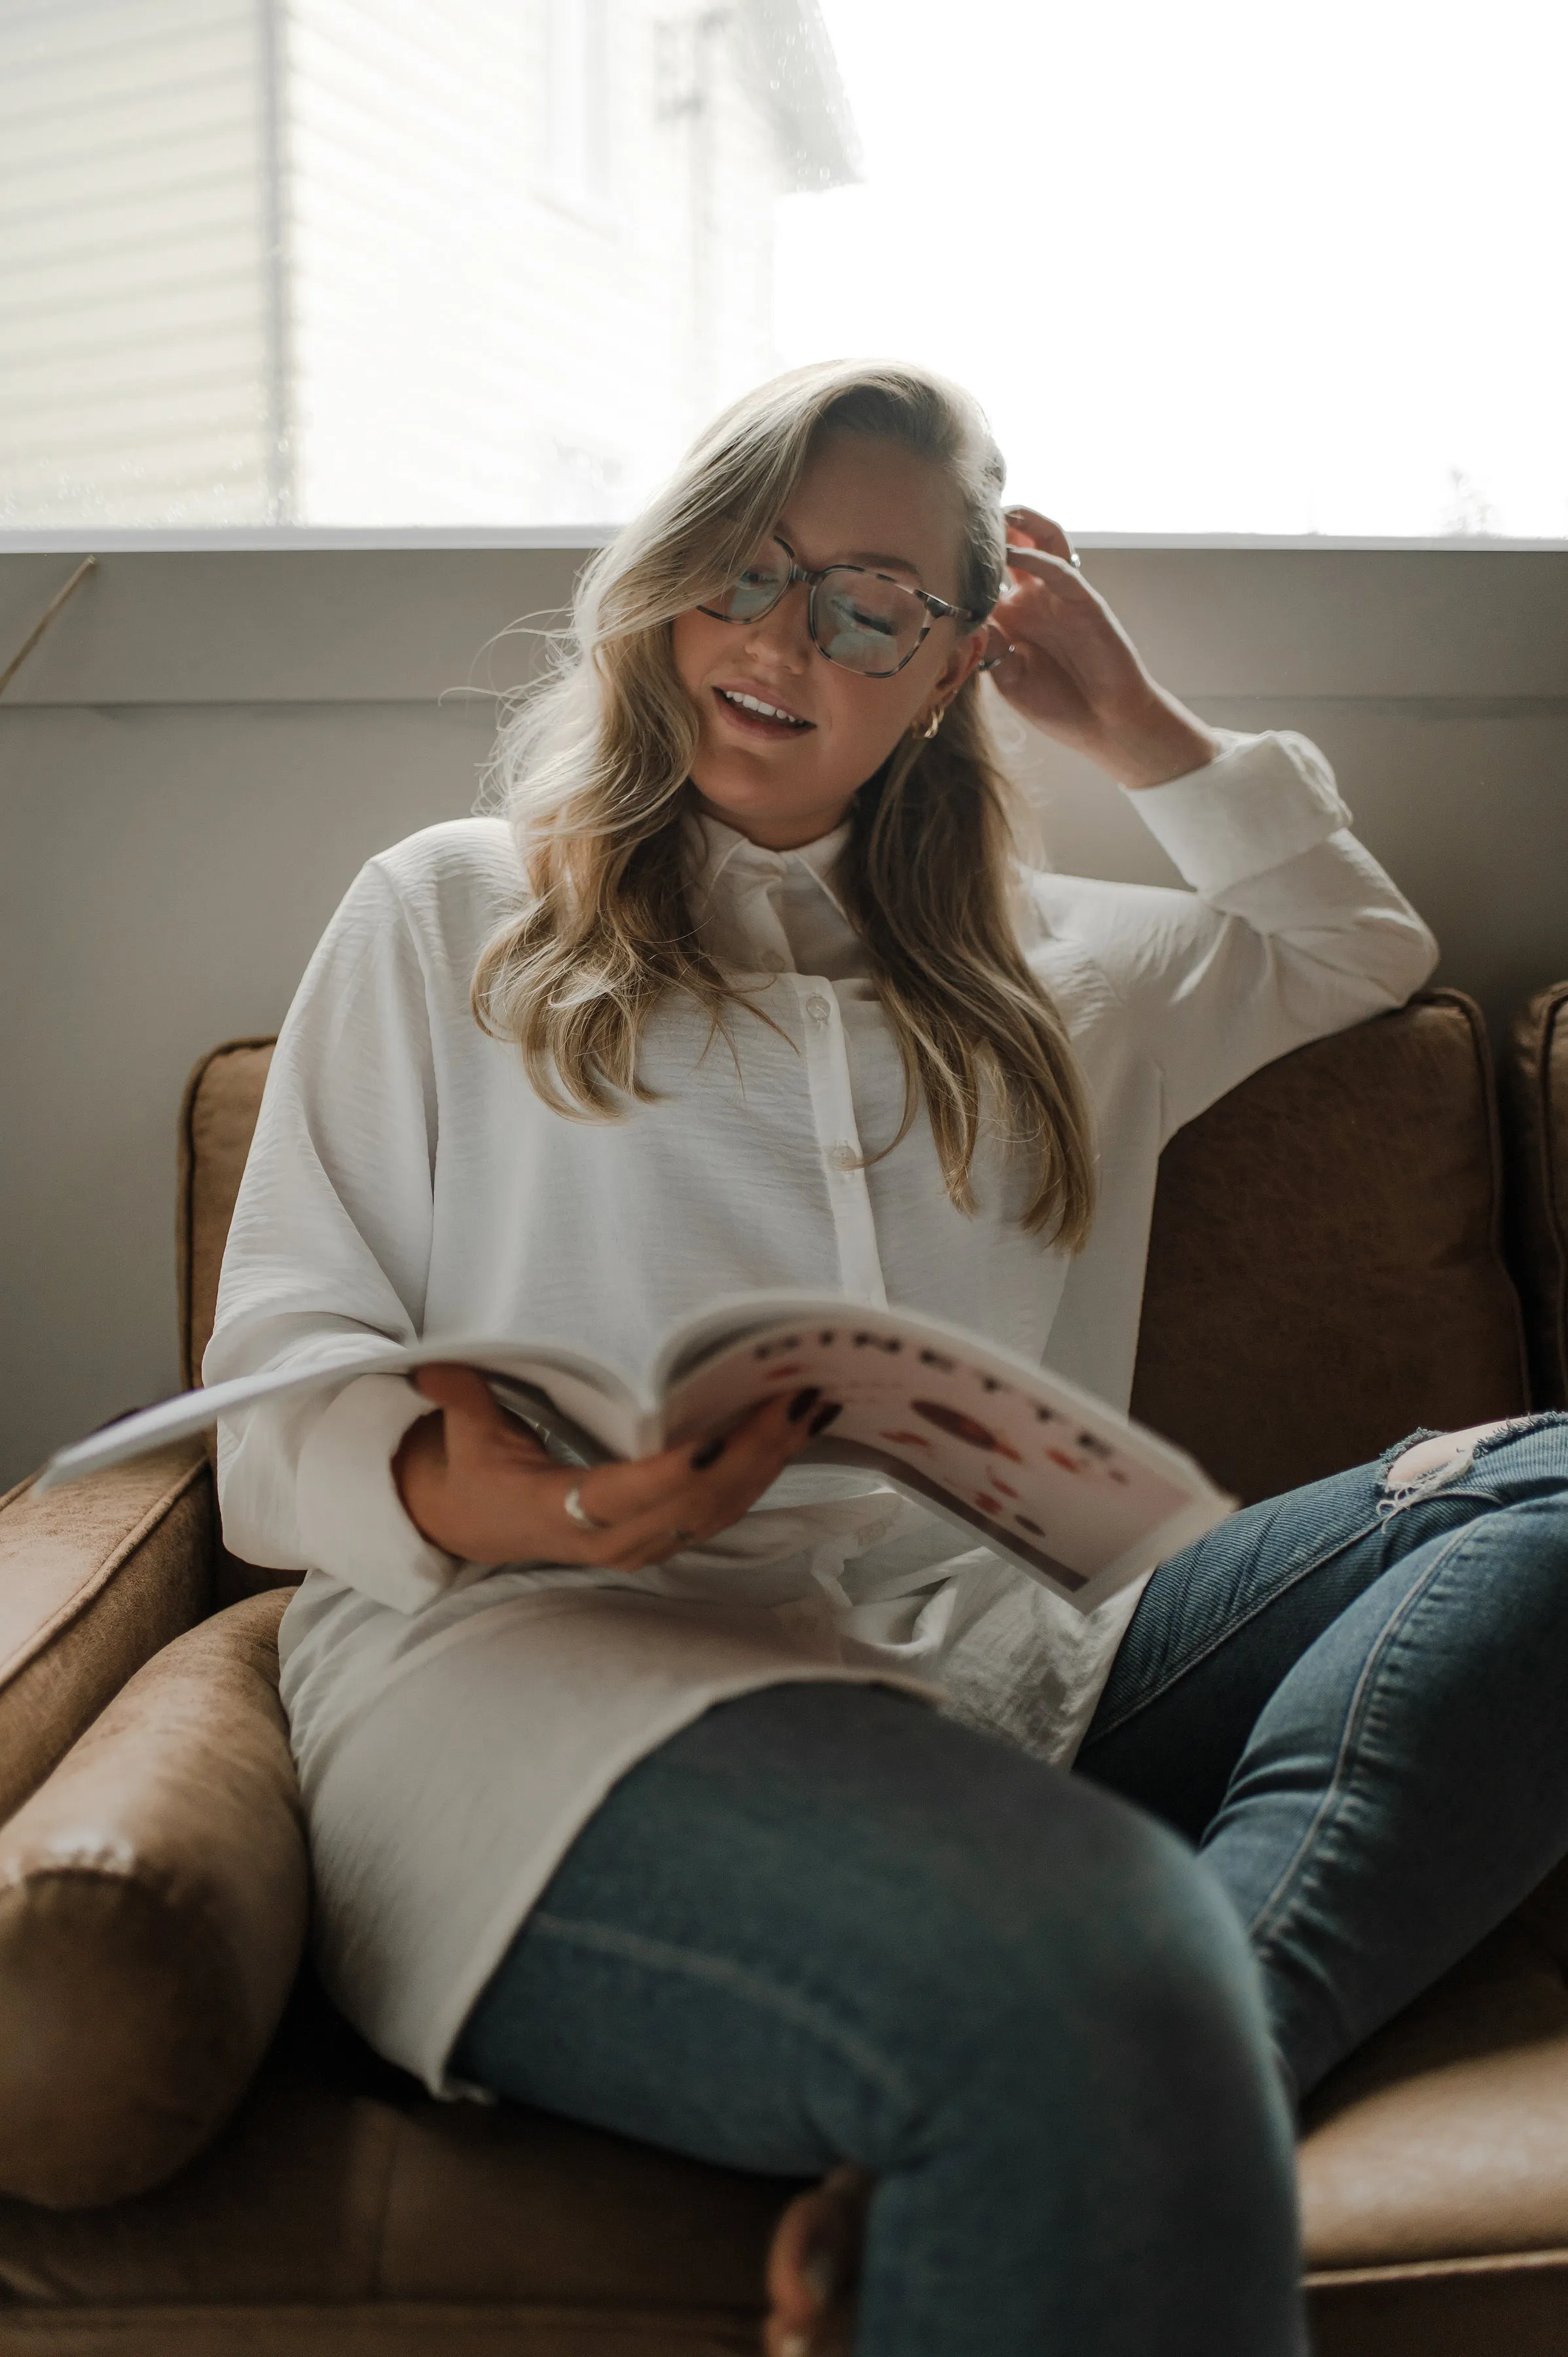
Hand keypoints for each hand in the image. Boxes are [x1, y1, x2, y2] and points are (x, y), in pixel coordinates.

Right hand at [392, 1364, 832, 1572]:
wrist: (475, 1529)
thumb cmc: (476, 1477)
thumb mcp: (461, 1438)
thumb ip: (461, 1398)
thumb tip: (434, 1364)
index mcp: (558, 1514)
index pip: (621, 1498)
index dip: (668, 1478)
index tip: (712, 1443)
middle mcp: (610, 1538)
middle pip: (693, 1506)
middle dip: (751, 1455)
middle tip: (795, 1399)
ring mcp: (644, 1543)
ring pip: (719, 1510)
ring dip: (771, 1461)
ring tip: (812, 1406)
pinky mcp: (665, 1535)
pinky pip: (724, 1510)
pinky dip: (764, 1472)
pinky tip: (798, 1432)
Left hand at [985, 506, 1219, 788]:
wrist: (1105, 723)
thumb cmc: (1058, 704)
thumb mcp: (1010, 678)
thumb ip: (990, 648)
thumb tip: (963, 619)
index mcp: (1011, 617)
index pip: (983, 577)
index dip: (962, 562)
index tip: (930, 547)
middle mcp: (1033, 599)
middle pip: (1012, 546)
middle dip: (992, 528)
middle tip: (962, 511)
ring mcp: (1058, 596)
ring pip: (1042, 541)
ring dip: (1021, 523)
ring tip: (995, 512)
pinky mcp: (1084, 601)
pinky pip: (1060, 570)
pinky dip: (1037, 556)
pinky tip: (1012, 550)